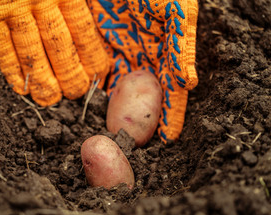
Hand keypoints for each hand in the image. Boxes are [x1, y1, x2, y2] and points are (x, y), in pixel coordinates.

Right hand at [0, 0, 109, 105]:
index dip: (92, 56)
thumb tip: (117, 5)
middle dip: (69, 74)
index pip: (83, 32)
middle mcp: (42, 3)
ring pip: (31, 51)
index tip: (98, 75)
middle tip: (76, 93)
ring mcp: (14, 9)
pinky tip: (18, 86)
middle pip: (59, 47)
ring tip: (50, 100)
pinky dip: (8, 67)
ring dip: (42, 79)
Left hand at [88, 0, 197, 141]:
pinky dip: (91, 89)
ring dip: (113, 110)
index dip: (170, 113)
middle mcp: (142, 58)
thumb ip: (181, 44)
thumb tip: (188, 82)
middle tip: (134, 141)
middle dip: (139, 119)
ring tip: (109, 132)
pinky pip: (94, 72)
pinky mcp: (97, 46)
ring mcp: (118, 53)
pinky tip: (86, 104)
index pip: (170, 88)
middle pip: (142, 95)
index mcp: (164, 51)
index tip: (168, 138)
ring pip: (117, 89)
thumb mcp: (174, 8)